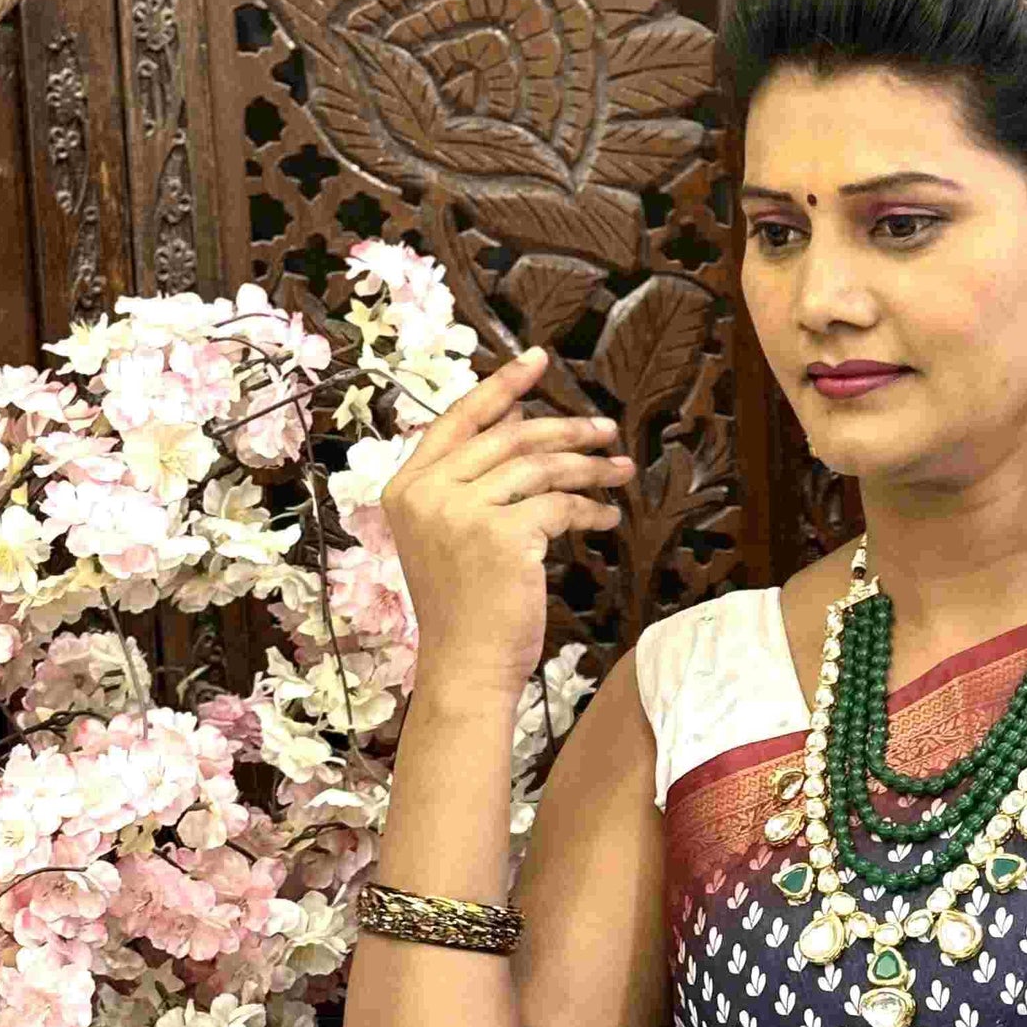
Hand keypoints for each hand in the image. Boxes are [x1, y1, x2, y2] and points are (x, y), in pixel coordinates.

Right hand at [382, 345, 635, 701]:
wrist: (464, 666)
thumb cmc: (465, 607)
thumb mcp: (453, 533)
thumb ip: (474, 478)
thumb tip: (518, 418)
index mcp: (406, 486)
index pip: (458, 419)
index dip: (501, 386)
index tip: (537, 361)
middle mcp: (427, 492)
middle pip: (509, 437)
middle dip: (566, 429)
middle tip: (606, 430)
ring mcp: (461, 511)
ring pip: (539, 467)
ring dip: (588, 467)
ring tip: (619, 471)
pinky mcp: (502, 535)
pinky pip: (558, 505)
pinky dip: (589, 508)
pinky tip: (607, 516)